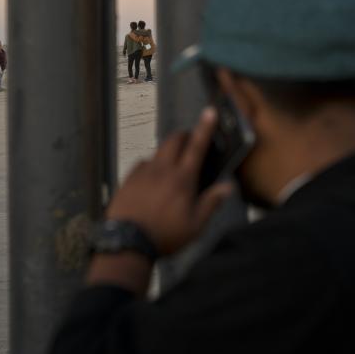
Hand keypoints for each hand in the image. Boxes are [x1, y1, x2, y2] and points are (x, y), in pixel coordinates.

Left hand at [106, 107, 232, 256]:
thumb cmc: (165, 236)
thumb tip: (227, 187)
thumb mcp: (195, 226)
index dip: (205, 127)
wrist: (127, 242)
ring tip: (172, 170)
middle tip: (191, 143)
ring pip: (158, 152)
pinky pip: (142, 164)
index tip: (210, 112)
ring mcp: (143, 172)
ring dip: (168, 153)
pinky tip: (152, 181)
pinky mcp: (128, 179)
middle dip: (184, 136)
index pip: (197, 147)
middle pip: (174, 140)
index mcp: (182, 179)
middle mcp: (162, 170)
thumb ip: (211, 203)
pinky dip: (151, 166)